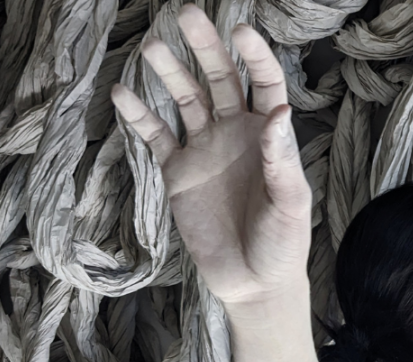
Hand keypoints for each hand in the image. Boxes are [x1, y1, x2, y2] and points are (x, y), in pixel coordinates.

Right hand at [111, 5, 311, 306]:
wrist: (253, 283)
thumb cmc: (283, 244)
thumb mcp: (290, 203)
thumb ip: (282, 158)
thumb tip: (278, 112)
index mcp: (269, 135)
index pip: (263, 82)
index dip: (254, 55)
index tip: (240, 30)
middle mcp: (235, 133)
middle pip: (220, 78)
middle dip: (205, 47)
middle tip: (186, 13)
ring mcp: (205, 149)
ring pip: (185, 99)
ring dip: (169, 73)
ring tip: (151, 48)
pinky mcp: (178, 172)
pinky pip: (156, 136)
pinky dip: (139, 114)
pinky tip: (122, 92)